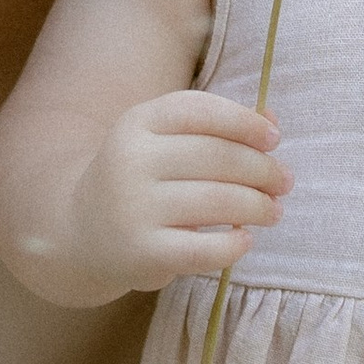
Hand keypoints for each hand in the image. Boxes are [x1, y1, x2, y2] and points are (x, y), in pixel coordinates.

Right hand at [64, 91, 286, 294]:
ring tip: (273, 211)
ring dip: (259, 206)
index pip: (200, 110)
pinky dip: (235, 244)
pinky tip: (244, 239)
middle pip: (218, 157)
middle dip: (263, 170)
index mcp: (136, 122)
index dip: (244, 121)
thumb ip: (214, 129)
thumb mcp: (162, 144)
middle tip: (283, 182)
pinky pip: (206, 249)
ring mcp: (135, 208)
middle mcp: (131, 160)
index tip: (273, 140)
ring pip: (219, 201)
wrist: (79, 233)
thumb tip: (272, 124)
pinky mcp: (143, 253)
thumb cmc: (138, 182)